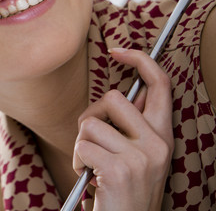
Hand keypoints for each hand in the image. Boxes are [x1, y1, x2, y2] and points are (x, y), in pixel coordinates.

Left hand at [73, 48, 173, 210]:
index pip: (160, 84)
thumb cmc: (124, 191)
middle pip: (114, 97)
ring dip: (83, 144)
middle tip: (92, 139)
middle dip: (93, 114)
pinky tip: (90, 180)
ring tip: (93, 166)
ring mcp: (140, 158)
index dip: (139, 59)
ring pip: (91, 123)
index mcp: (164, 137)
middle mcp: (158, 145)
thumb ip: (136, 125)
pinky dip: (78, 161)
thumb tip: (130, 89)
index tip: (117, 51)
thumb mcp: (140, 156)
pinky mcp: (118, 170)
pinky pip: (82, 145)